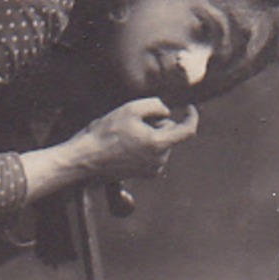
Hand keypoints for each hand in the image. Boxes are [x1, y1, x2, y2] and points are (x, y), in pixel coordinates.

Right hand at [79, 99, 198, 179]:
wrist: (86, 159)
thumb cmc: (106, 133)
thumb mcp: (130, 109)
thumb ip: (156, 105)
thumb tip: (167, 112)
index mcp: (159, 144)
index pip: (188, 130)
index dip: (192, 116)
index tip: (189, 107)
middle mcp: (160, 160)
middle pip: (171, 133)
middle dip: (159, 123)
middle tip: (135, 121)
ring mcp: (153, 169)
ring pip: (162, 143)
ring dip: (151, 134)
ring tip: (127, 135)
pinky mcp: (145, 174)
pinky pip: (154, 153)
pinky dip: (146, 145)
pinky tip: (127, 145)